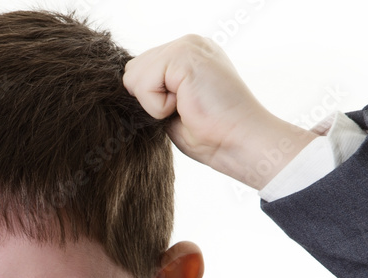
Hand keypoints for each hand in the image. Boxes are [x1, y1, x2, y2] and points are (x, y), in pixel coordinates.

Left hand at [123, 35, 316, 188]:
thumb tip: (126, 91)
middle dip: (148, 100)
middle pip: (131, 71)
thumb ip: (154, 92)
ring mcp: (187, 46)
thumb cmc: (213, 136)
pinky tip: (187, 107)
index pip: (140, 71)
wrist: (242, 143)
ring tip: (187, 109)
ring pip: (133, 77)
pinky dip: (159, 107)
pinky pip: (144, 85)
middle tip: (184, 111)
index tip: (181, 112)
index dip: (149, 100)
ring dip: (154, 104)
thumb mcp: (174, 110)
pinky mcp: (184, 54)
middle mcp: (188, 44)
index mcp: (187, 56)